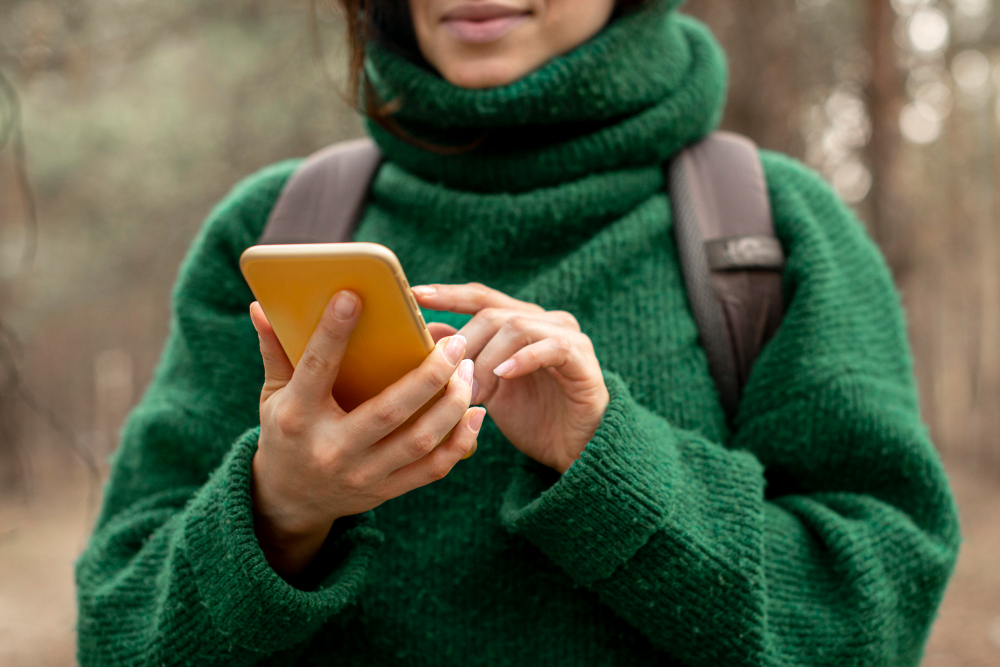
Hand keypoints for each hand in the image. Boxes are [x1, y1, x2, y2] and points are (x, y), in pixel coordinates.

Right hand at [248, 291, 484, 580]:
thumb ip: (275, 351)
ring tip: (468, 368)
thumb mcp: (272, 395)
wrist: (288, 500)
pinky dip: (460, 441)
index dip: (333, 333)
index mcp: (297, 417)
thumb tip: (261, 304)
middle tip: (455, 341)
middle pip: (389, 411)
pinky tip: (475, 412)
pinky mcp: (386, 491)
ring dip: (452, 404)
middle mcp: (331, 450)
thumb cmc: (285, 432)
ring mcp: (362, 475)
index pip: (316, 369)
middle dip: (429, 374)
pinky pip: (433, 468)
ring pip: (419, 440)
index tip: (354, 295)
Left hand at [411, 283, 608, 473]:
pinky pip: (552, 347)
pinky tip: (504, 375)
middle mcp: (544, 321)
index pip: (480, 297)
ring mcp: (567, 337)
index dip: (448, 295)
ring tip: (474, 391)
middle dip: (464, 344)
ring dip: (488, 358)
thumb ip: (461, 361)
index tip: (415, 296)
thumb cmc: (530, 418)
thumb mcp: (485, 389)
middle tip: (447, 380)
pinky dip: (524, 359)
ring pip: (517, 326)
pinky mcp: (583, 359)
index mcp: (521, 322)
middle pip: (493, 313)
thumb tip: (425, 334)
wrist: (574, 451)